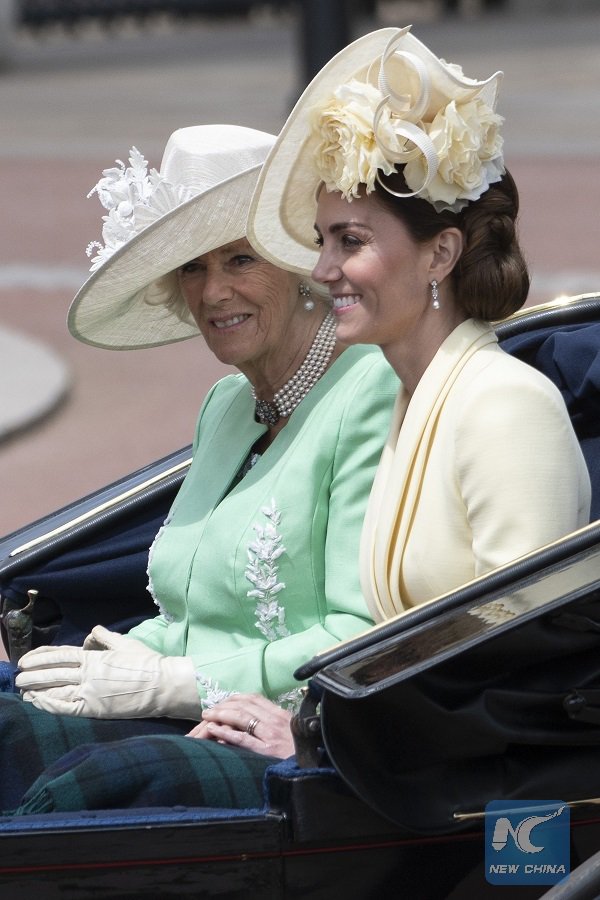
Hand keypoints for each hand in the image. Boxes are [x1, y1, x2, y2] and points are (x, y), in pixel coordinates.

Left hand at [16, 625, 201, 720]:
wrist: (162, 686)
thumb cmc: (147, 663)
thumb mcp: (125, 643)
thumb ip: (105, 637)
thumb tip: (92, 633)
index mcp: (95, 657)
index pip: (60, 655)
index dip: (41, 656)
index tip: (26, 659)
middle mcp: (89, 674)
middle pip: (53, 673)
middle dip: (32, 674)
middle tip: (18, 675)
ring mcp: (90, 693)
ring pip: (56, 691)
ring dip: (36, 690)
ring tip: (23, 690)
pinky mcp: (95, 710)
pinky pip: (66, 708)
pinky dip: (49, 705)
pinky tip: (38, 703)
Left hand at [187, 693, 294, 758]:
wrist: (315, 768)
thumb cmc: (302, 750)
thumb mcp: (292, 729)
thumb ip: (276, 721)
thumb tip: (256, 717)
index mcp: (280, 714)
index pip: (254, 698)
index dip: (236, 697)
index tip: (224, 700)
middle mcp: (274, 721)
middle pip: (244, 706)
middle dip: (224, 705)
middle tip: (209, 709)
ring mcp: (269, 735)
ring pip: (241, 718)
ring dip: (221, 714)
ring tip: (207, 716)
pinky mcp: (266, 751)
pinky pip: (242, 738)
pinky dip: (226, 732)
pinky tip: (214, 730)